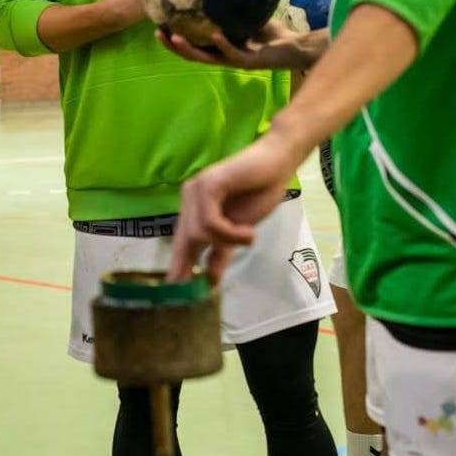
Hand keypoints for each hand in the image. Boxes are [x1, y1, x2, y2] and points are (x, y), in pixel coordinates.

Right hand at [159, 19, 327, 71]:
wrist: (294, 46)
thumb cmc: (272, 29)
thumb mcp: (251, 8)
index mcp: (219, 45)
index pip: (191, 41)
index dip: (172, 35)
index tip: (157, 21)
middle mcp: (222, 54)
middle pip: (191, 53)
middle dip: (172, 46)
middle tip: (157, 33)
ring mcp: (234, 59)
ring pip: (205, 57)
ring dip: (189, 49)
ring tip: (176, 38)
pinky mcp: (248, 62)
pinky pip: (232, 52)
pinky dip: (222, 44)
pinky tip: (214, 34)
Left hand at [169, 126, 299, 283]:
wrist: (278, 163)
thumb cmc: (260, 192)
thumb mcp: (238, 231)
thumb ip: (222, 251)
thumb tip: (210, 280)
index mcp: (194, 208)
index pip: (181, 242)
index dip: (179, 266)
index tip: (177, 291)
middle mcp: (189, 198)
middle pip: (184, 241)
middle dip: (190, 265)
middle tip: (207, 286)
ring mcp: (196, 190)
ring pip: (198, 234)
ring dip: (228, 241)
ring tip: (248, 237)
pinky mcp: (208, 185)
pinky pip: (211, 223)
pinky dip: (231, 233)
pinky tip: (248, 231)